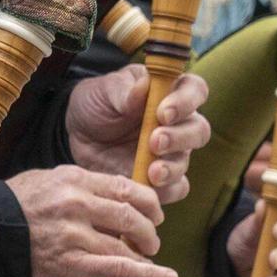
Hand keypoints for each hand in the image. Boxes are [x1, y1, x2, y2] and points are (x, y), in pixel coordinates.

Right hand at [4, 166, 179, 276]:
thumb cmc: (17, 210)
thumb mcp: (47, 182)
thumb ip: (81, 185)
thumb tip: (116, 194)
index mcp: (74, 180)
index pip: (126, 187)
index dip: (148, 202)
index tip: (154, 213)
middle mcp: (77, 204)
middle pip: (131, 214)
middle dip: (149, 229)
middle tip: (151, 239)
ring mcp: (75, 235)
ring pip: (127, 244)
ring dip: (145, 253)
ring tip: (149, 258)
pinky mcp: (73, 264)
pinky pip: (119, 270)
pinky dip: (148, 276)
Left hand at [66, 66, 211, 203]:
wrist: (78, 137)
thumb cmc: (96, 105)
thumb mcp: (102, 91)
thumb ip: (123, 90)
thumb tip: (144, 87)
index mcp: (168, 93)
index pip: (194, 90)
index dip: (186, 101)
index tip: (164, 112)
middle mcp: (177, 123)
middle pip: (198, 130)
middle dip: (180, 137)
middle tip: (155, 142)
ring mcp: (172, 153)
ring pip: (185, 162)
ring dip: (172, 168)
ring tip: (152, 172)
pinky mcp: (161, 179)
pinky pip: (175, 188)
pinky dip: (165, 190)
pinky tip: (146, 186)